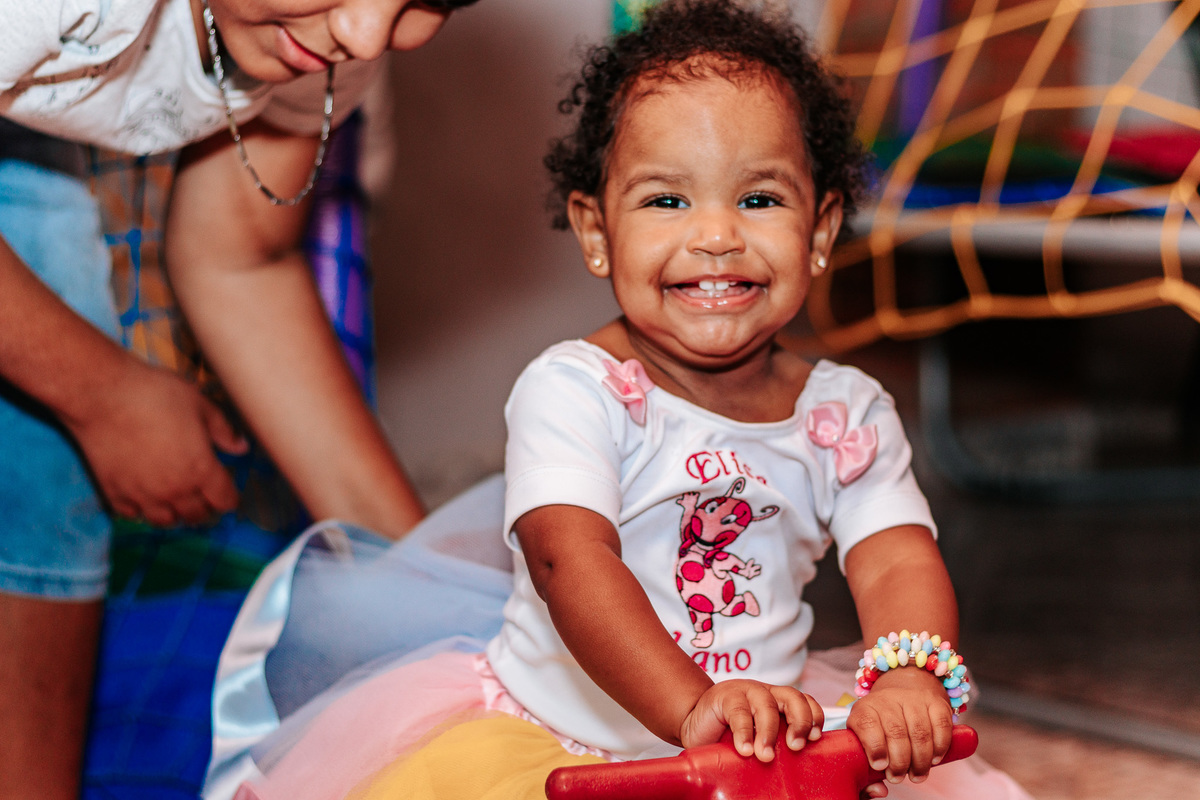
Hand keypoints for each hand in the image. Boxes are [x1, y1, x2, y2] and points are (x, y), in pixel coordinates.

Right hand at [64, 357, 247, 526]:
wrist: (101, 396)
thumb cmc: (154, 394)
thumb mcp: (200, 404)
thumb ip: (223, 430)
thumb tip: (241, 447)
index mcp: (201, 470)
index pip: (224, 501)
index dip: (229, 497)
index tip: (227, 491)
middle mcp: (174, 490)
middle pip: (197, 515)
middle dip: (205, 507)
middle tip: (204, 496)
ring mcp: (142, 495)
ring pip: (166, 521)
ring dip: (175, 513)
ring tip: (176, 499)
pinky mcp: (114, 493)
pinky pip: (133, 515)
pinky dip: (141, 510)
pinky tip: (144, 496)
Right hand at [679, 680, 823, 761]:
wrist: (695, 725)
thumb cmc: (729, 736)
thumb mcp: (757, 740)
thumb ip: (774, 746)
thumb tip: (796, 773)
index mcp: (777, 702)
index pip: (804, 702)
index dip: (814, 716)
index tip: (814, 737)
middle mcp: (765, 693)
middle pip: (792, 697)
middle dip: (799, 721)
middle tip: (796, 746)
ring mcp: (744, 692)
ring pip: (766, 704)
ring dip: (769, 731)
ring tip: (765, 755)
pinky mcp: (723, 697)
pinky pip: (738, 712)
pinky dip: (743, 732)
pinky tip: (744, 750)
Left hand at [847, 667, 953, 795]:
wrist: (903, 690)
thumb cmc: (881, 726)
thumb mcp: (866, 741)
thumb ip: (867, 769)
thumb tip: (879, 791)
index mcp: (866, 708)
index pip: (867, 724)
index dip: (874, 747)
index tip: (880, 766)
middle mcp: (888, 699)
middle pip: (896, 731)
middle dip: (900, 762)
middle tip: (899, 777)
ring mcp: (913, 698)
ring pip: (920, 732)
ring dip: (920, 760)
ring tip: (917, 774)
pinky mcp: (936, 702)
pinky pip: (941, 725)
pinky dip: (940, 746)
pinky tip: (934, 759)